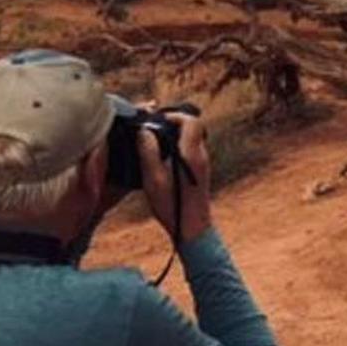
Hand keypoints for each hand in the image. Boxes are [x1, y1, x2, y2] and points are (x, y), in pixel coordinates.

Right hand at [140, 113, 214, 244]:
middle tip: (154, 129)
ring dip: (175, 135)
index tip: (157, 120)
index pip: (191, 121)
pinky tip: (162, 157)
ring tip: (155, 143)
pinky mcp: (200, 171)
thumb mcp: (153, 180)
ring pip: (192, 137)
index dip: (174, 116)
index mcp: (191, 155)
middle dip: (173, 123)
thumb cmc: (172, 207)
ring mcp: (203, 164)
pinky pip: (191, 149)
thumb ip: (148, 152)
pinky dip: (178, 146)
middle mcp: (201, 156)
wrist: (193, 229)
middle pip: (192, 126)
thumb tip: (144, 131)